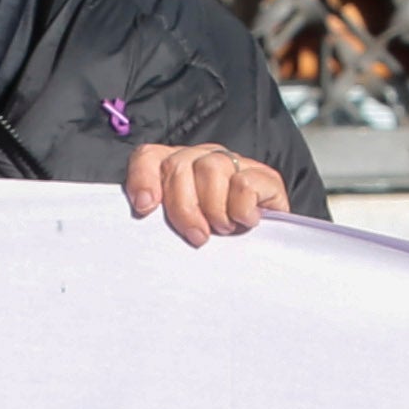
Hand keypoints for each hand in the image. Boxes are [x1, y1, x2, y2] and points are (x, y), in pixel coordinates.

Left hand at [121, 144, 283, 245]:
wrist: (262, 252)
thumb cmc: (212, 243)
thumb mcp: (177, 233)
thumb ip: (157, 219)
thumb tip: (143, 210)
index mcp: (174, 167)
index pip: (148, 157)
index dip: (143, 179)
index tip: (145, 207)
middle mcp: (201, 158)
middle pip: (178, 166)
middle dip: (183, 208)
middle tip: (196, 236)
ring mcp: (233, 163)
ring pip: (211, 169)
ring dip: (214, 210)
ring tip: (222, 229)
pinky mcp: (264, 176)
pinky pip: (244, 183)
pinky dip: (241, 209)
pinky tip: (244, 221)